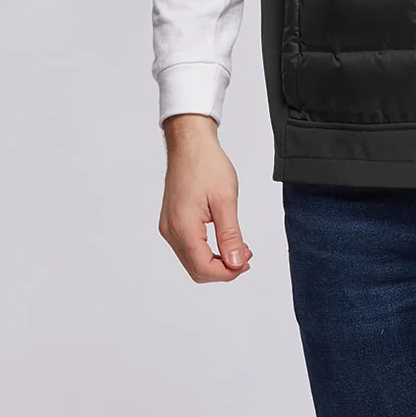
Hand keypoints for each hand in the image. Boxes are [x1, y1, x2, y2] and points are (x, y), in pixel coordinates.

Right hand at [158, 114, 252, 282]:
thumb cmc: (207, 164)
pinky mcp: (172, 221)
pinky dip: (206, 250)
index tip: (246, 264)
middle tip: (246, 257)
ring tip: (238, 248)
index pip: (203, 267)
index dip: (227, 273)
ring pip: (192, 260)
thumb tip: (236, 263)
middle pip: (196, 268)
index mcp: (183, 226)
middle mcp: (171, 231)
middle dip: (222, 269)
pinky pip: (188, 247)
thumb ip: (230, 235)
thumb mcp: (226, 200)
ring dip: (215, 261)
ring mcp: (169, 227)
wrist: (190, 144)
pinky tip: (223, 239)